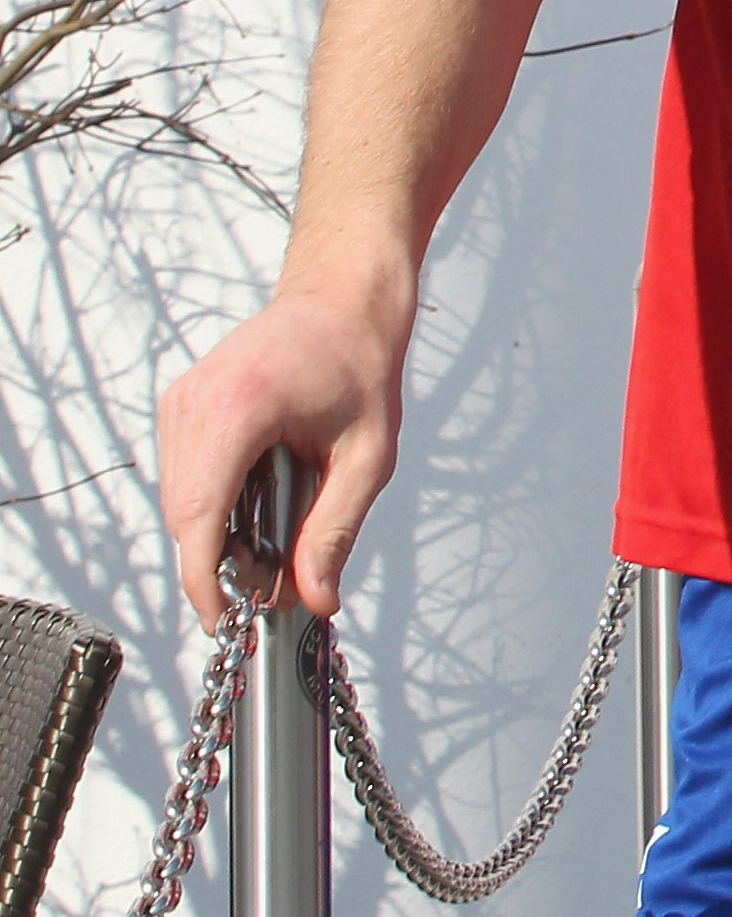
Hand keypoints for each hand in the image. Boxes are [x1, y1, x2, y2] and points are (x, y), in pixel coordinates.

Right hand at [156, 266, 417, 628]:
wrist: (343, 298)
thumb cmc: (360, 362)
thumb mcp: (367, 455)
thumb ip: (336, 529)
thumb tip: (315, 598)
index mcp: (237, 407)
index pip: (198, 516)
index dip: (204, 579)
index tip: (226, 618)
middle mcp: (193, 402)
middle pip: (185, 516)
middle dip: (221, 561)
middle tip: (273, 584)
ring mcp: (180, 402)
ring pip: (180, 501)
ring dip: (218, 533)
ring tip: (277, 537)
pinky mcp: (180, 406)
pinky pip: (184, 477)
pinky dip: (215, 503)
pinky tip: (262, 501)